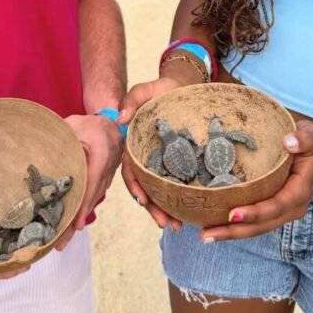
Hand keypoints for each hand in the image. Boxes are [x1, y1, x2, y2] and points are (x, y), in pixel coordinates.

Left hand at [58, 113, 123, 249]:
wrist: (112, 122)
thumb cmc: (89, 123)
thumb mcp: (73, 126)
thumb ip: (60, 140)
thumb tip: (37, 154)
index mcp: (101, 154)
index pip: (91, 183)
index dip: (82, 205)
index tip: (75, 225)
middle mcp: (107, 168)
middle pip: (91, 198)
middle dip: (76, 222)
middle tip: (60, 243)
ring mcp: (108, 176)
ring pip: (92, 200)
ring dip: (78, 219)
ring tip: (62, 240)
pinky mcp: (104, 179)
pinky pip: (93, 196)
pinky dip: (83, 209)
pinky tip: (71, 222)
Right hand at [117, 75, 186, 231]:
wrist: (183, 85)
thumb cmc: (161, 89)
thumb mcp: (145, 90)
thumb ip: (131, 100)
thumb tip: (121, 119)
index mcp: (134, 145)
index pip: (131, 170)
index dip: (135, 187)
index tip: (143, 201)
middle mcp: (147, 157)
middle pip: (146, 187)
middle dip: (154, 208)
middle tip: (167, 224)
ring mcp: (163, 161)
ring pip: (161, 190)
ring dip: (167, 209)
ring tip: (178, 226)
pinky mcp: (180, 160)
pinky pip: (178, 181)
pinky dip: (181, 197)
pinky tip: (190, 211)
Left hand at [199, 121, 312, 241]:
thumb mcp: (312, 137)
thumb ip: (303, 138)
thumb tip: (289, 141)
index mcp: (299, 193)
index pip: (275, 207)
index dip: (254, 213)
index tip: (232, 214)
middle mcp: (291, 208)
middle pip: (261, 226)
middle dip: (234, 232)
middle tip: (206, 234)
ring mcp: (283, 212)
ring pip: (256, 228)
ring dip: (231, 233)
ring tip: (205, 235)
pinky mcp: (274, 210)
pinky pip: (255, 222)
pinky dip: (236, 226)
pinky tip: (215, 225)